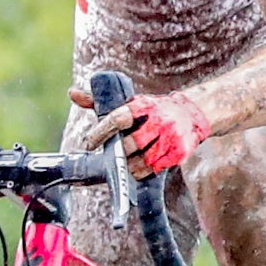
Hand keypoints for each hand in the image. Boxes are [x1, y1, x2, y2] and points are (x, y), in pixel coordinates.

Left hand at [77, 88, 212, 177]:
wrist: (193, 113)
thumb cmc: (153, 109)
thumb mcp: (131, 102)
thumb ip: (101, 101)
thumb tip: (72, 94)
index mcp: (144, 105)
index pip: (118, 118)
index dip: (101, 132)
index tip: (89, 144)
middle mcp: (159, 120)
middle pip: (131, 143)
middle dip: (117, 153)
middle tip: (109, 156)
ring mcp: (171, 138)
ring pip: (143, 160)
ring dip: (129, 165)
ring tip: (123, 164)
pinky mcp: (179, 152)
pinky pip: (156, 168)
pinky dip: (143, 171)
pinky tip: (137, 168)